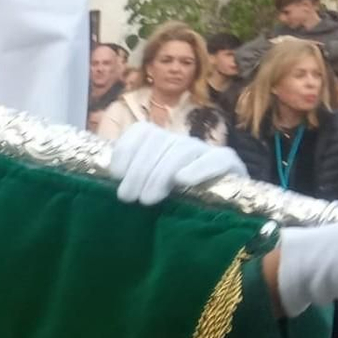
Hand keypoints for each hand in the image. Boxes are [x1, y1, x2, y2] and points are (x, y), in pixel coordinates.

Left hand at [108, 121, 244, 205]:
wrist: (223, 205)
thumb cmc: (173, 200)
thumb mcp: (146, 188)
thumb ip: (129, 179)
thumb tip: (108, 181)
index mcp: (160, 142)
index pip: (141, 131)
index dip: (126, 149)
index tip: (116, 174)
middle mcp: (181, 140)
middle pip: (159, 142)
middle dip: (139, 171)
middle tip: (128, 197)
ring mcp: (206, 150)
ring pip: (182, 151)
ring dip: (161, 174)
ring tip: (147, 199)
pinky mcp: (229, 163)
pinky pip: (217, 159)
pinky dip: (199, 169)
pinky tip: (182, 181)